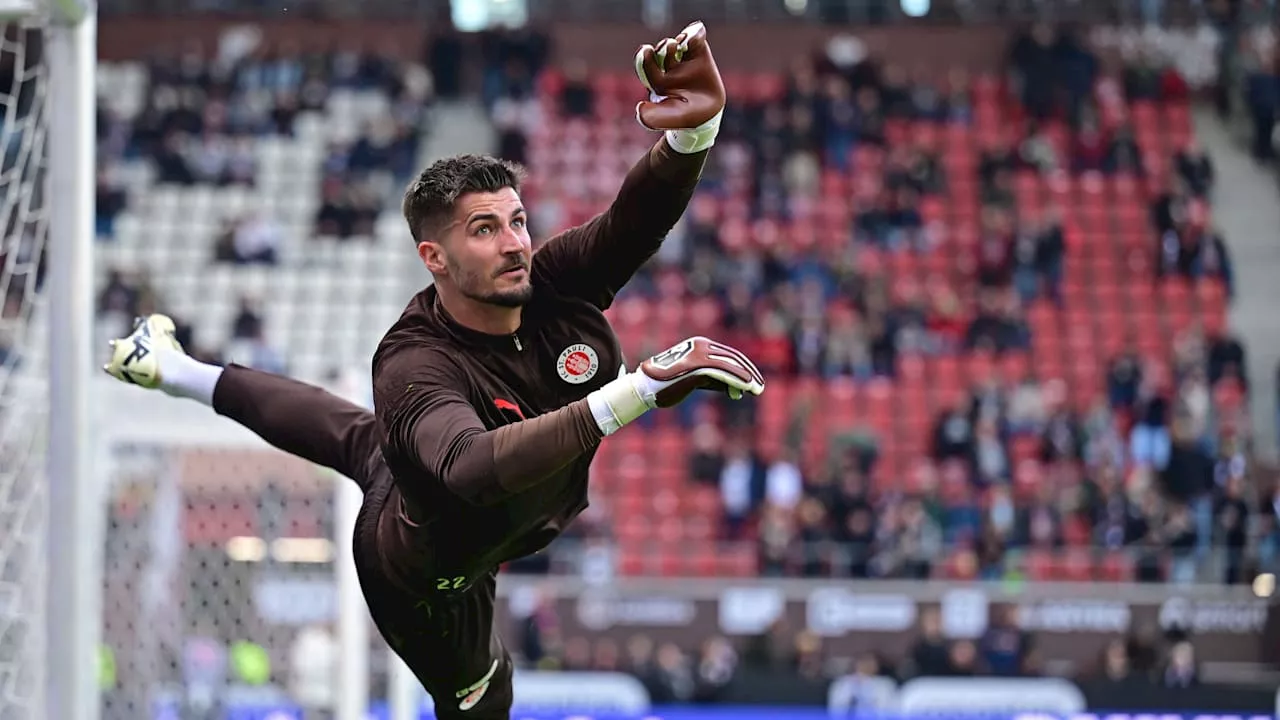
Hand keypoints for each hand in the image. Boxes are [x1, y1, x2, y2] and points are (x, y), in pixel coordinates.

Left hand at [633, 21, 725, 131]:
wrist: (707, 114)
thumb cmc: (683, 117)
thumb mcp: (667, 120)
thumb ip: (652, 117)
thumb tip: (640, 108)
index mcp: (656, 79)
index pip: (647, 65)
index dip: (646, 58)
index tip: (647, 51)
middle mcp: (667, 66)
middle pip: (662, 51)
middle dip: (664, 47)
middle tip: (669, 46)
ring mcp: (683, 58)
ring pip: (679, 42)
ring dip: (680, 40)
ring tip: (683, 43)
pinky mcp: (699, 52)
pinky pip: (696, 37)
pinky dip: (695, 33)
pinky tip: (696, 32)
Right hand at [638, 336, 765, 405]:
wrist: (645, 388)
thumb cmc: (669, 385)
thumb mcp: (697, 380)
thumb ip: (716, 382)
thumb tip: (738, 391)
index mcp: (700, 345)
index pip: (728, 355)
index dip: (744, 368)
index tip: (754, 381)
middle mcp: (701, 346)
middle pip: (733, 359)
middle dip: (749, 373)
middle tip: (760, 387)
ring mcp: (698, 355)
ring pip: (730, 365)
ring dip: (747, 378)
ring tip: (758, 390)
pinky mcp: (696, 366)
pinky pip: (723, 372)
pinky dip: (738, 380)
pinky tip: (747, 387)